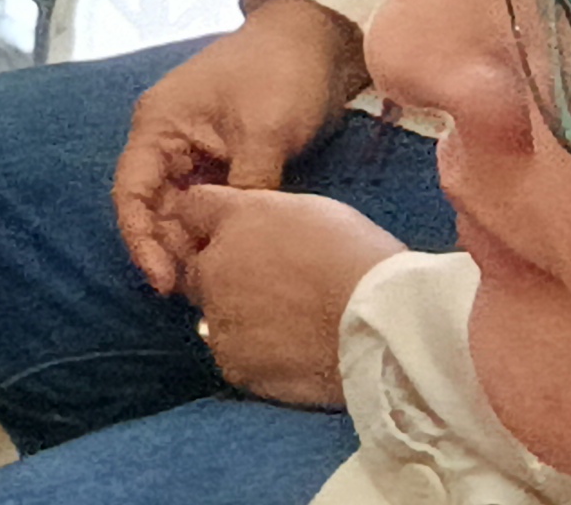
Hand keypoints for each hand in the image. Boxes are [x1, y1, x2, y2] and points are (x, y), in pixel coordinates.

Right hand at [114, 0, 371, 291]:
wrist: (319, 37)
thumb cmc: (282, 71)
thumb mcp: (264, 131)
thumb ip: (246, 187)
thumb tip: (239, 240)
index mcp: (159, 125)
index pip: (132, 193)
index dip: (142, 241)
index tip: (164, 280)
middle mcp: (166, 140)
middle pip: (152, 208)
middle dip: (168, 250)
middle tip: (196, 293)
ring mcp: (193, 150)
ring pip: (179, 210)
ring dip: (191, 243)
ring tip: (214, 281)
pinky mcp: (221, 159)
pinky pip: (207, 203)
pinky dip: (214, 229)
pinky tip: (230, 256)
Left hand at [172, 186, 406, 408]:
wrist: (377, 322)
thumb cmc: (361, 258)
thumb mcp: (314, 212)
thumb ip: (268, 219)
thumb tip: (257, 234)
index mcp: (237, 219)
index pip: (192, 208)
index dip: (208, 221)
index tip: (229, 234)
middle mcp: (214, 264)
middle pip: (197, 266)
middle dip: (220, 272)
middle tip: (268, 286)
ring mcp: (218, 317)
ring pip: (214, 314)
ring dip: (238, 315)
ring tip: (289, 325)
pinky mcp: (232, 362)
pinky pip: (233, 354)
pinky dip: (254, 354)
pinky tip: (291, 354)